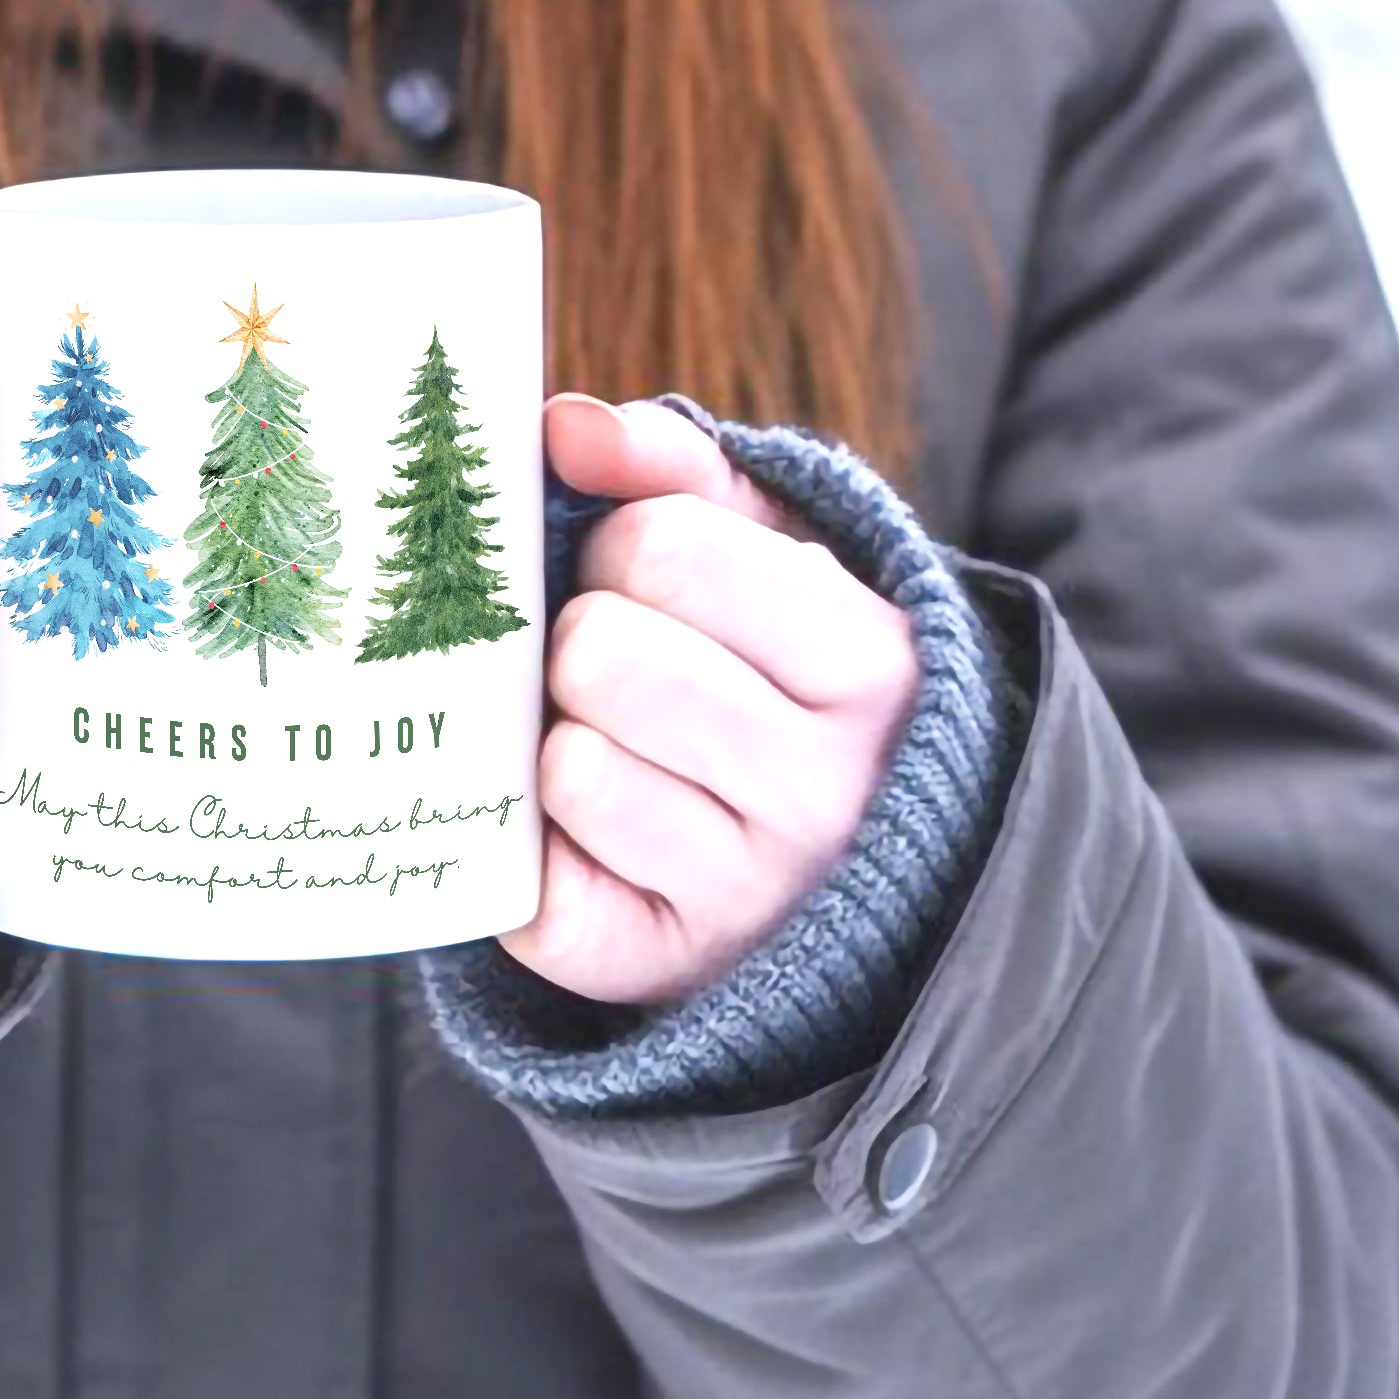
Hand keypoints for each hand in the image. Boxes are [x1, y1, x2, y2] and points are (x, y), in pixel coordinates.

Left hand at [501, 395, 920, 1006]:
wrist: (858, 877)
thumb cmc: (781, 674)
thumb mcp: (771, 554)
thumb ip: (674, 466)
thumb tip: (563, 427)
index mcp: (868, 663)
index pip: (667, 549)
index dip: (620, 544)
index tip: (635, 571)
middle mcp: (825, 789)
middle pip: (601, 656)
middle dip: (578, 640)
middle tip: (608, 659)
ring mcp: (750, 895)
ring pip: (566, 770)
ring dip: (555, 742)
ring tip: (606, 742)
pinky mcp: (664, 971)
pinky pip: (535, 896)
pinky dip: (530, 852)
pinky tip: (577, 833)